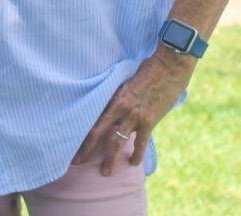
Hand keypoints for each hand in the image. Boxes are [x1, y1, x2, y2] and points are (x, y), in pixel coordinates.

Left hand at [72, 52, 193, 175]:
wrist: (168, 67)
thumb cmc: (146, 69)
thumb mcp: (126, 79)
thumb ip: (118, 93)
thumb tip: (110, 101)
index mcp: (113, 97)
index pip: (93, 118)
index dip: (83, 131)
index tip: (73, 139)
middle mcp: (121, 109)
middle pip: (100, 133)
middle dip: (88, 149)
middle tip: (77, 162)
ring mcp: (136, 116)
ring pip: (118, 142)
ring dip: (111, 158)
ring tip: (105, 172)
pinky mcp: (150, 121)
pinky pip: (141, 143)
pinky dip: (137, 154)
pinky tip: (133, 163)